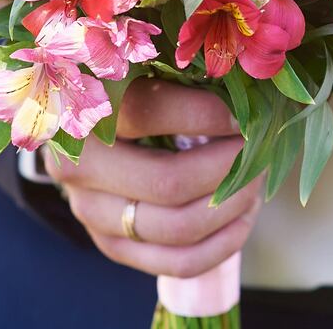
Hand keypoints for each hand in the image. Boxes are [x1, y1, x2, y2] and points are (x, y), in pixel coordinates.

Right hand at [44, 78, 261, 278]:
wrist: (91, 138)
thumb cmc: (130, 93)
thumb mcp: (142, 71)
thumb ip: (179, 73)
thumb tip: (245, 87)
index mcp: (81, 111)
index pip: (146, 111)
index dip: (204, 114)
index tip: (240, 115)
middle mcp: (77, 166)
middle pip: (167, 181)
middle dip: (227, 167)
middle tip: (255, 150)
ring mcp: (91, 212)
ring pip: (177, 228)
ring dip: (231, 206)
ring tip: (253, 181)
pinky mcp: (112, 244)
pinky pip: (178, 262)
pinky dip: (223, 244)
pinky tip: (242, 217)